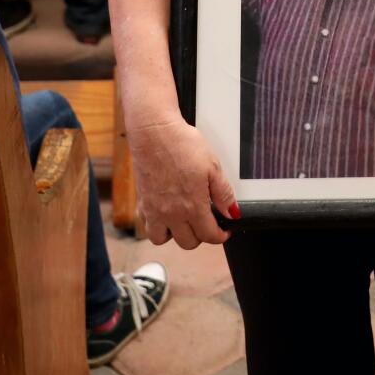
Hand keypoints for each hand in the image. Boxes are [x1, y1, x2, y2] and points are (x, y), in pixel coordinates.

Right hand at [128, 114, 235, 248]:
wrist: (154, 132)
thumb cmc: (182, 144)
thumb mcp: (212, 166)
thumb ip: (224, 193)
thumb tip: (232, 213)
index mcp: (192, 206)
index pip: (209, 236)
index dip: (220, 236)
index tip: (224, 230)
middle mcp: (171, 213)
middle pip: (188, 243)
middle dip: (201, 236)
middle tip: (206, 222)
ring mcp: (154, 210)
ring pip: (163, 239)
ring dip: (176, 235)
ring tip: (184, 221)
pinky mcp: (142, 202)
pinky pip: (147, 226)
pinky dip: (157, 226)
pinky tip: (165, 213)